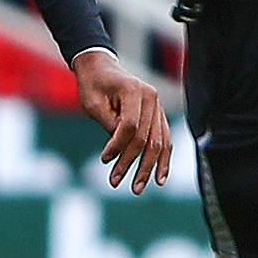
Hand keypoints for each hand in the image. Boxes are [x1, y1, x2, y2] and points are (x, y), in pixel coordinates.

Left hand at [73, 49, 172, 193]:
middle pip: (146, 138)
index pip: (130, 126)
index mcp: (134, 90)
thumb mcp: (93, 104)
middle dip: (132, 163)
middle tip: (116, 183)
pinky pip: (164, 139)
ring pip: (158, 142)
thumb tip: (120, 152)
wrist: (102, 68)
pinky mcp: (158, 115)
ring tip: (138, 188)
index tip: (104, 159)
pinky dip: (163, 159)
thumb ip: (109, 125)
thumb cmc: (93, 86)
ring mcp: (158, 106)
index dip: (117, 145)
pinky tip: (159, 178)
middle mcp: (151, 98)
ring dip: (149, 167)